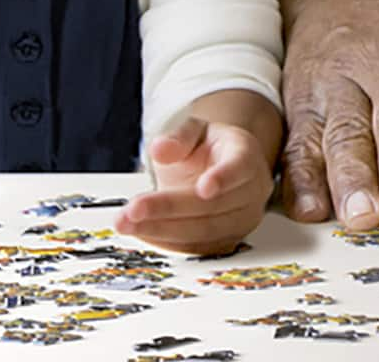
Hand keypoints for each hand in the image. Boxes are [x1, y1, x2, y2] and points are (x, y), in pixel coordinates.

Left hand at [117, 113, 274, 255]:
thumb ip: (179, 137)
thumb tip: (160, 149)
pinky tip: (141, 232)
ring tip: (127, 223)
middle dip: (170, 209)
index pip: (239, 168)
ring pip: (204, 231)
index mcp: (245, 156)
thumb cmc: (208, 149)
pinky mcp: (227, 240)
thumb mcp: (194, 131)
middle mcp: (251, 191)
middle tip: (133, 209)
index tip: (203, 188)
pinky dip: (166, 242)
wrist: (219, 169)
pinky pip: (197, 247)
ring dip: (162, 230)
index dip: (223, 178)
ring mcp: (242, 220)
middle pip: (213, 206)